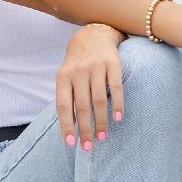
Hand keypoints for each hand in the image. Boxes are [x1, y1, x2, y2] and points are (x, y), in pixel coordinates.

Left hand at [56, 24, 123, 149]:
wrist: (93, 35)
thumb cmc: (78, 63)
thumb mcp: (67, 76)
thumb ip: (67, 97)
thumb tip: (70, 128)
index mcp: (63, 77)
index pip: (64, 106)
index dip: (66, 125)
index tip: (71, 143)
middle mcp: (78, 71)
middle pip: (82, 106)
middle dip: (85, 129)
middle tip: (88, 146)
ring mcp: (96, 67)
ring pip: (99, 100)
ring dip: (101, 121)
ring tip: (102, 137)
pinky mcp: (113, 63)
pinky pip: (116, 87)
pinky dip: (117, 104)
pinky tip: (118, 118)